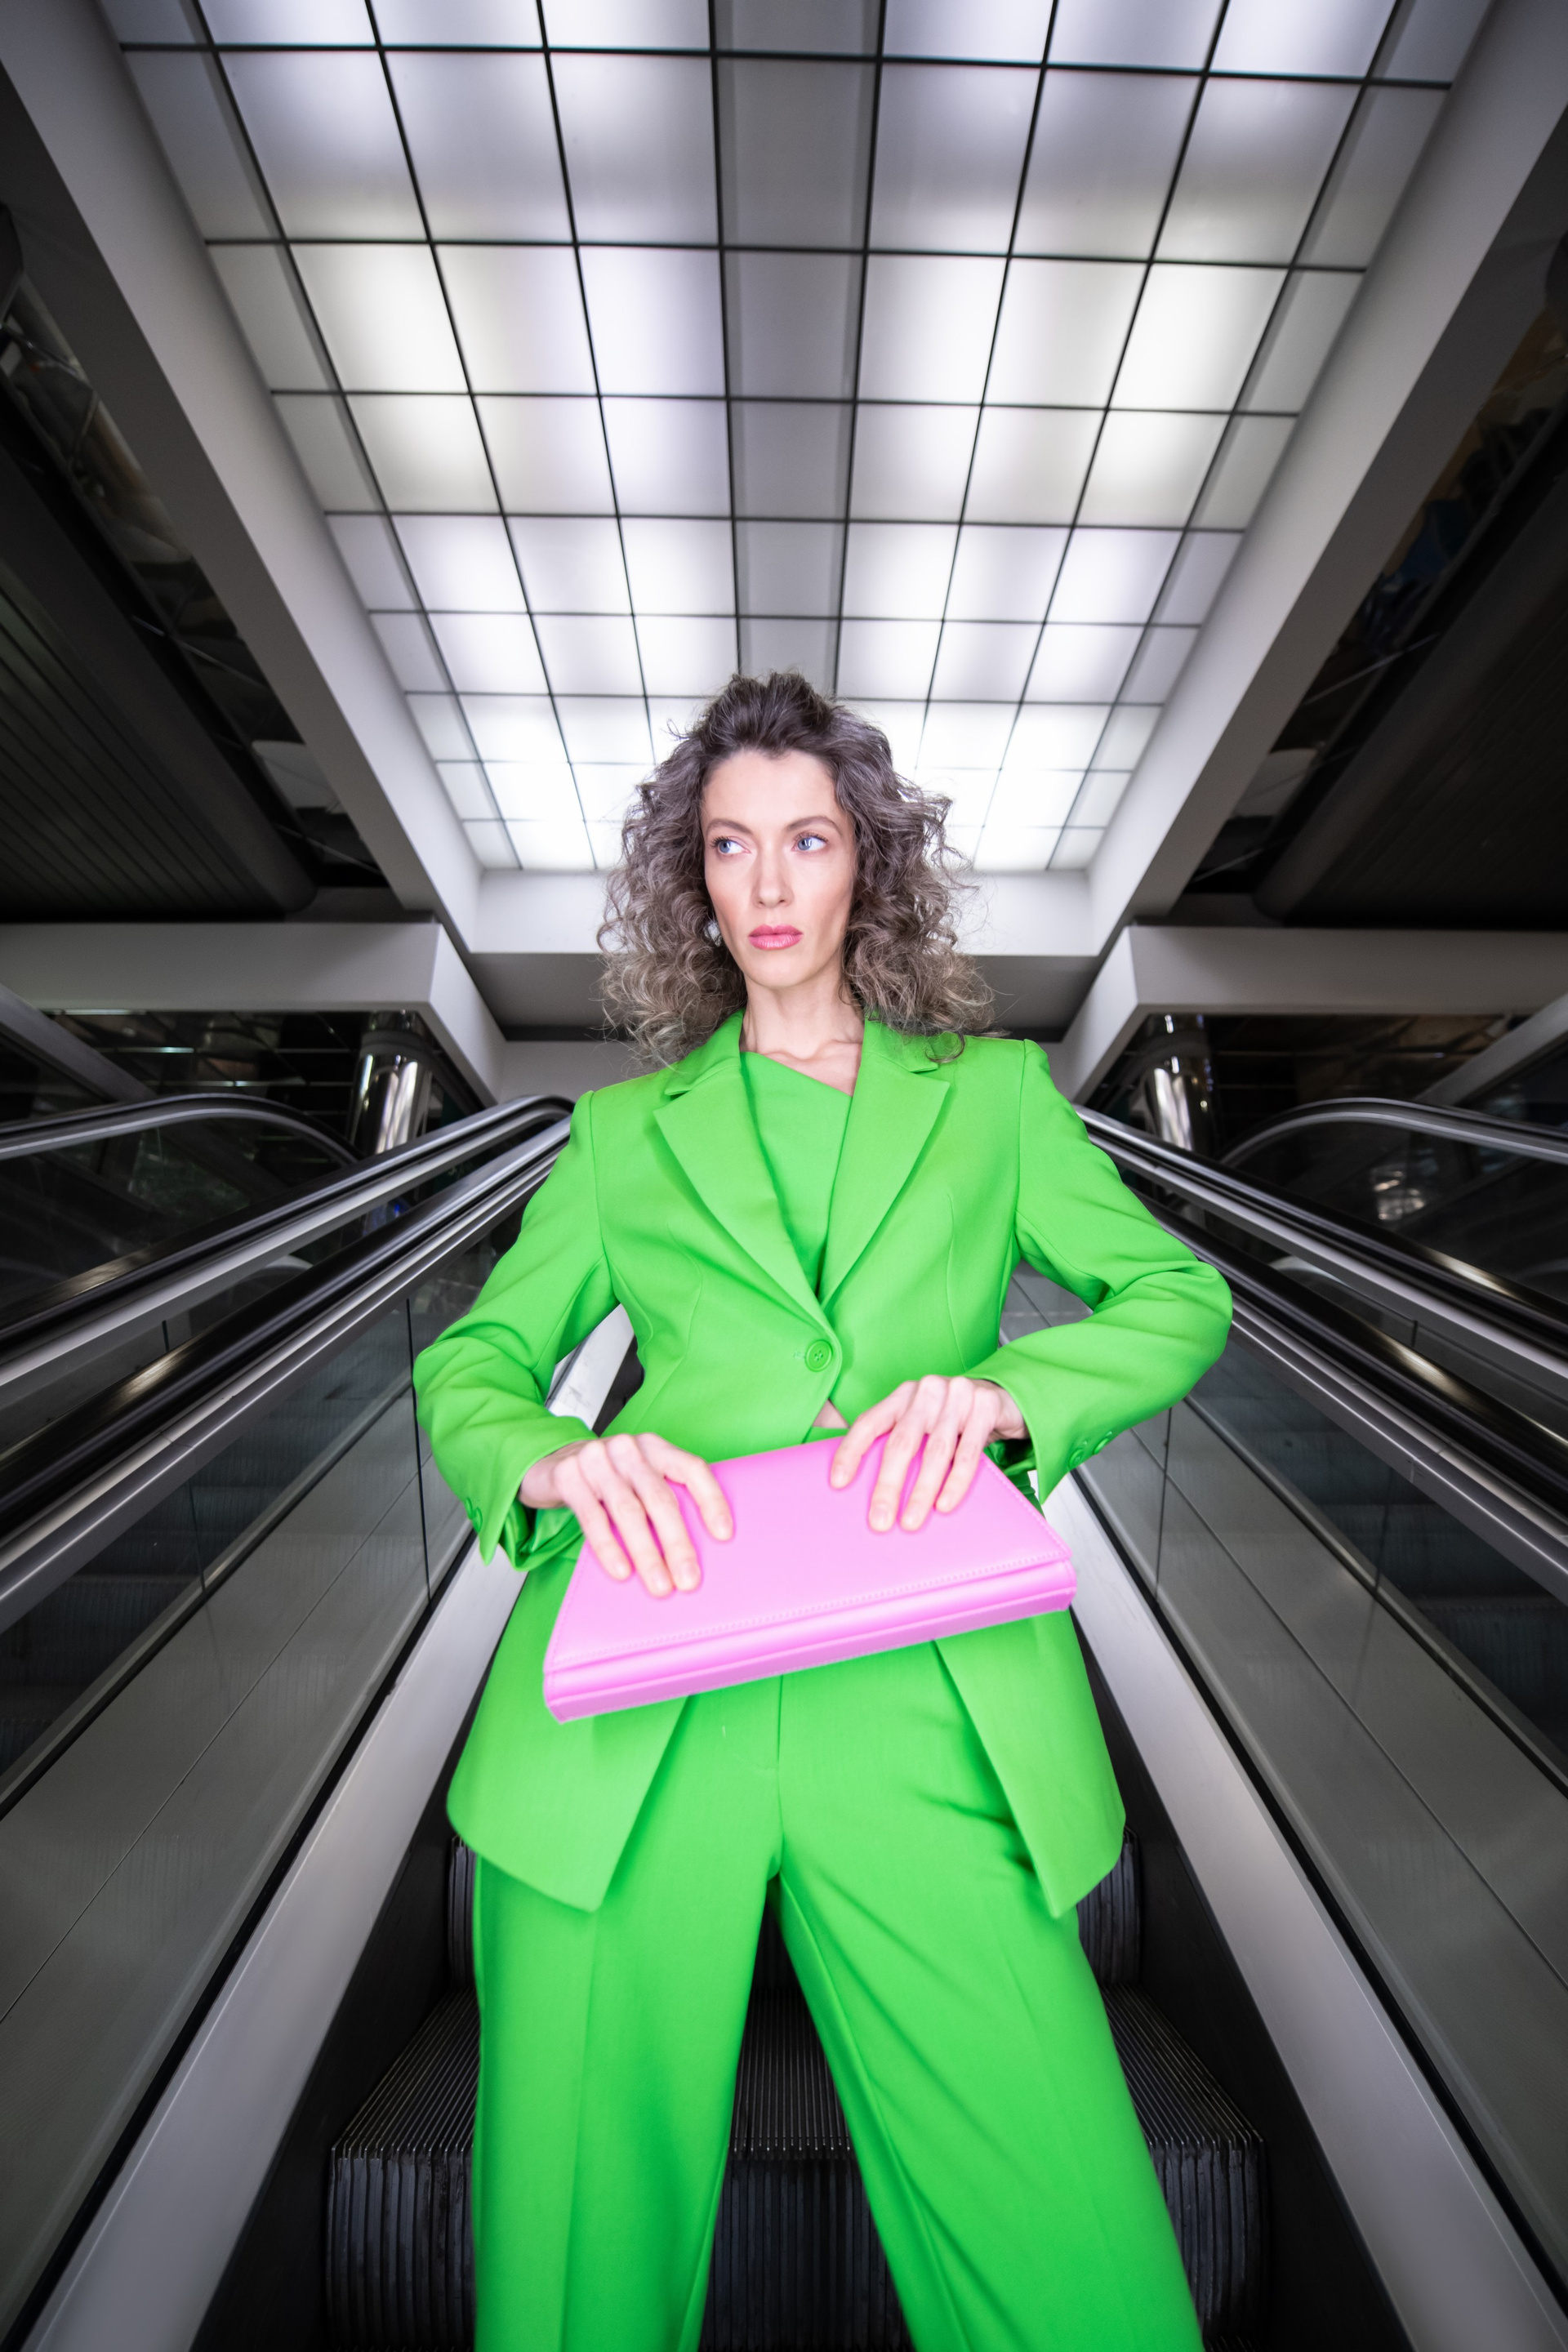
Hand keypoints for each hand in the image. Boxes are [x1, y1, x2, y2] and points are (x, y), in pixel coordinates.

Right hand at [521, 1432, 732, 1596]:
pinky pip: (593, 1517)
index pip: (691, 1469)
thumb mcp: (638, 1479)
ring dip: (646, 1553)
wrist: (550, 1464)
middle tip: (688, 1579)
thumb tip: (691, 1553)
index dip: (711, 1500)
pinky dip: (609, 1548)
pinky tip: (622, 1571)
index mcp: (655, 1447)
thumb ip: (661, 1498)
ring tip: (659, 1585)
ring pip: (629, 1511)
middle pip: (660, 1498)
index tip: (724, 1535)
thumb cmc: (607, 1479)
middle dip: (677, 1543)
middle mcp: (629, 1449)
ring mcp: (597, 1459)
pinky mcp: (569, 1475)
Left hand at [830, 1376, 1026, 1533]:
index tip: (838, 1483)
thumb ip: (893, 1439)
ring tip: (910, 1522)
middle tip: (879, 1520)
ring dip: (922, 1491)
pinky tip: (945, 1505)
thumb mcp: (921, 1422)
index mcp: (903, 1395)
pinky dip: (956, 1482)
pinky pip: (968, 1452)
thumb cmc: (953, 1420)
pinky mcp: (985, 1407)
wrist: (1003, 1399)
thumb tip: (847, 1478)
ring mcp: (958, 1395)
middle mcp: (927, 1391)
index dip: (851, 1451)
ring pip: (935, 1451)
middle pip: (902, 1442)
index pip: (869, 1423)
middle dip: (888, 1485)